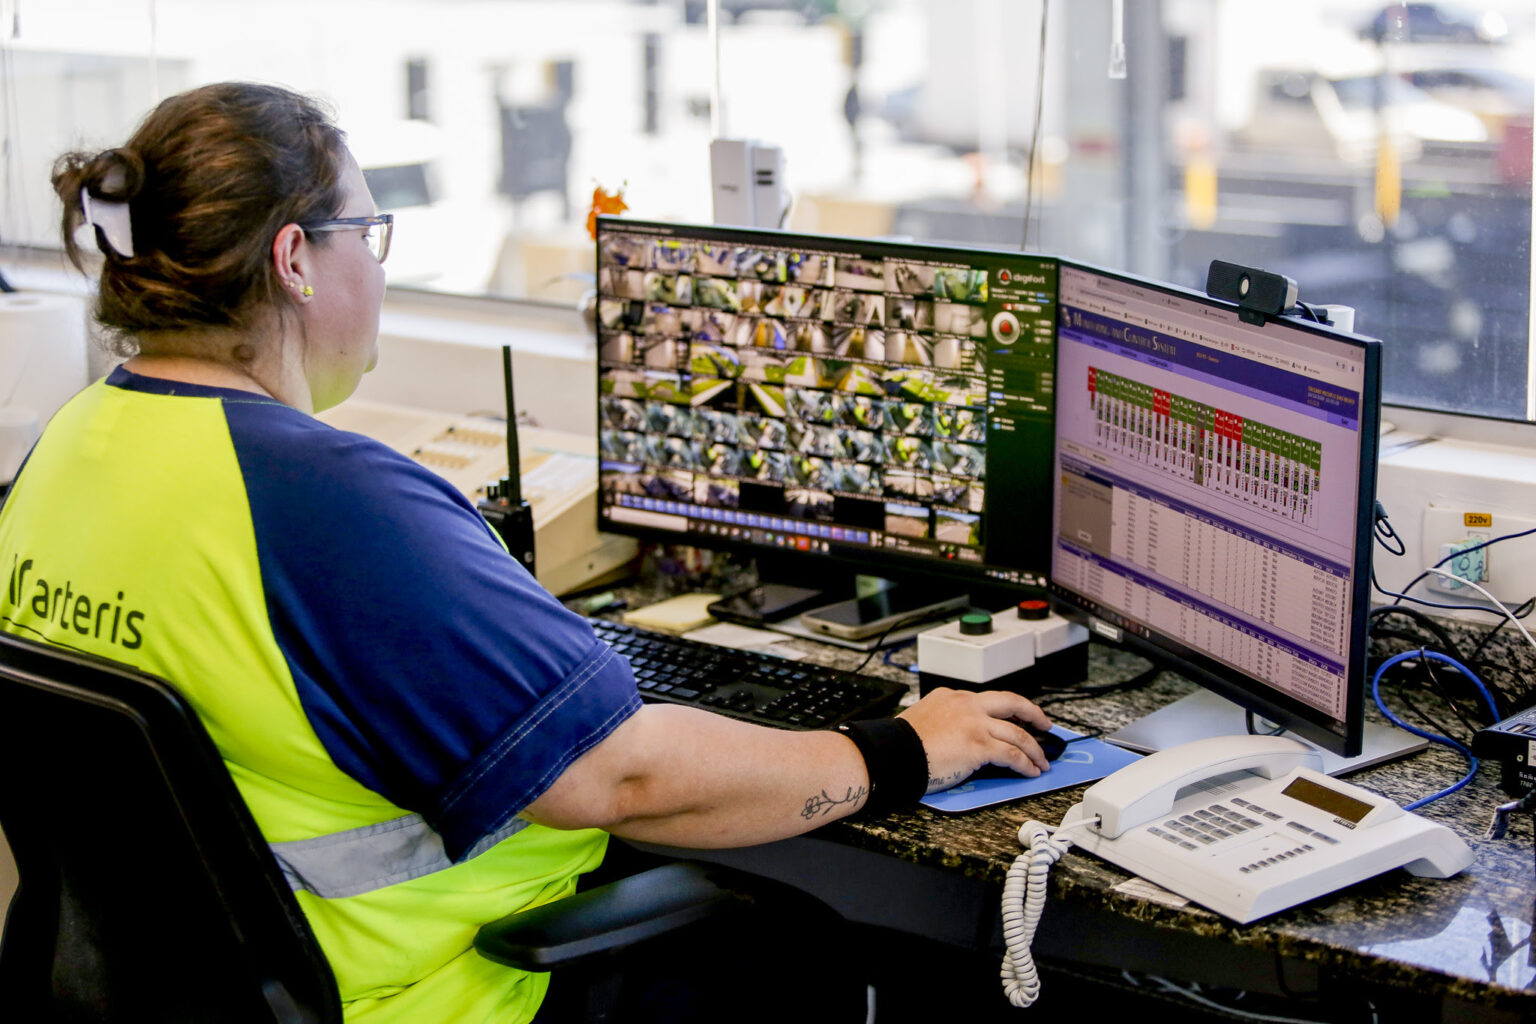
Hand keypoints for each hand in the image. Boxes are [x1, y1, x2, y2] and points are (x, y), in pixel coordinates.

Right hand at [897, 687, 1052, 791]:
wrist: (894, 753)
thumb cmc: (902, 744)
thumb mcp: (925, 719)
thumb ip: (947, 721)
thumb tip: (960, 738)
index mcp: (953, 697)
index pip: (988, 700)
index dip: (1007, 709)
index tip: (1015, 715)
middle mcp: (967, 705)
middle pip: (1012, 703)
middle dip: (1033, 714)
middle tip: (1044, 723)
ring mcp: (976, 724)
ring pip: (1018, 733)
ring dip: (1034, 749)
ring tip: (1042, 761)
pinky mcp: (980, 745)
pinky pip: (1012, 755)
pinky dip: (1026, 764)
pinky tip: (1031, 771)